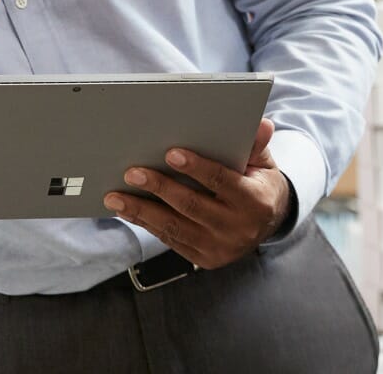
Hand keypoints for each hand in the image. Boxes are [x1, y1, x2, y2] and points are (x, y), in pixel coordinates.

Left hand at [104, 119, 293, 270]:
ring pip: (175, 227)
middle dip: (159, 188)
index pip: (222, 181)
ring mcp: (219, 248)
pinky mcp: (204, 259)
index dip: (197, 168)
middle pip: (192, 206)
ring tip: (115, 197)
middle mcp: (237, 228)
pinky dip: (146, 224)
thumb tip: (262, 124)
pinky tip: (127, 211)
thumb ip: (256, 146)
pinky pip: (170, 240)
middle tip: (132, 173)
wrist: (267, 226)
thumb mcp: (262, 164)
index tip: (171, 153)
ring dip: (141, 212)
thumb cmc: (259, 185)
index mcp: (256, 202)